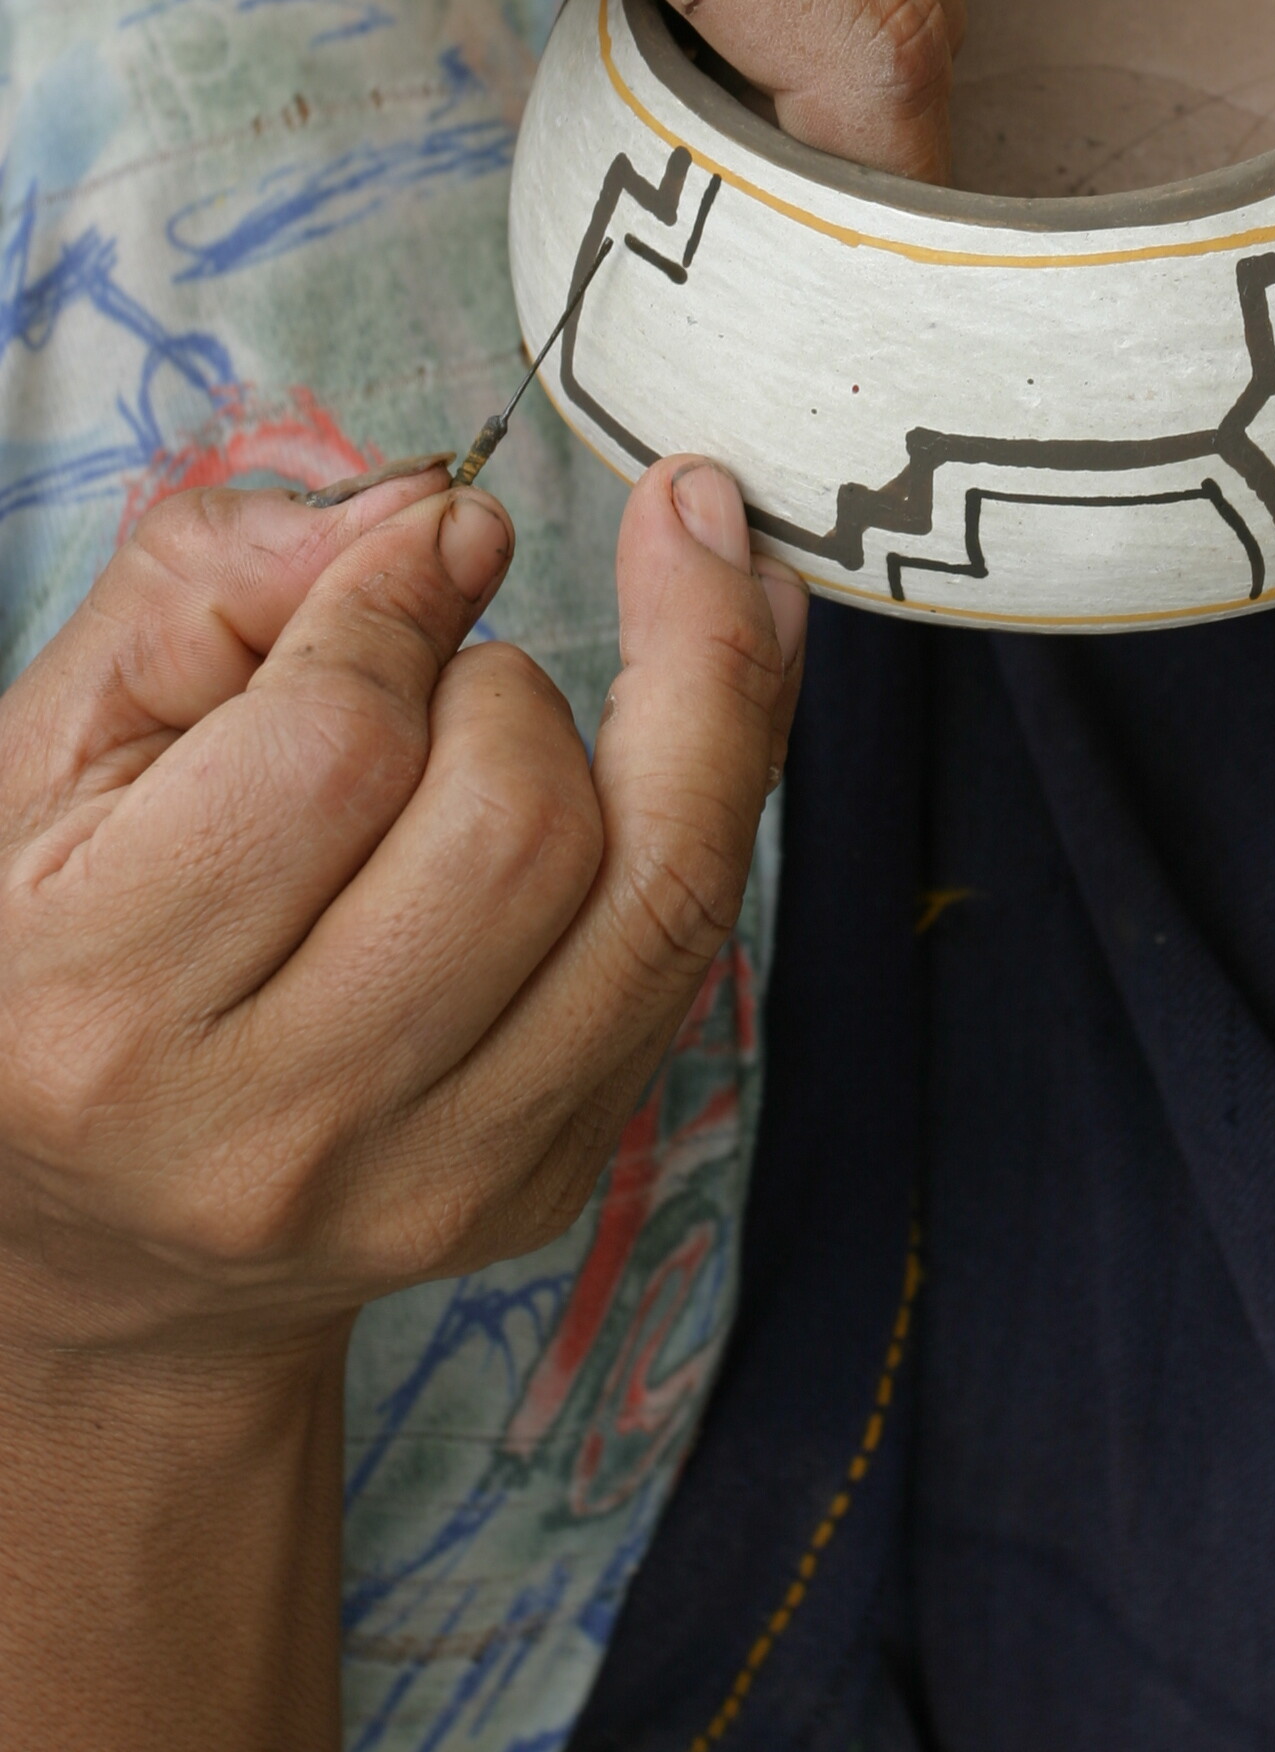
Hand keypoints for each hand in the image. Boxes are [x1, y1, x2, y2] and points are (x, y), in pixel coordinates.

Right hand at [0, 454, 802, 1361]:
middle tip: (448, 660)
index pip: (337, 749)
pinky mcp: (546, 1183)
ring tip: (650, 609)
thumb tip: (430, 516)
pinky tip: (729, 664)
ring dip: (669, 713)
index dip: (403, 601)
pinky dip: (728, 782)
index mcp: (107, 1005)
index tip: (433, 536)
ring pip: (655, 888)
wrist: (95, 1235)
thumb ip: (210, 589)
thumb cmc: (60, 955)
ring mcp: (433, 1178)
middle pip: (520, 825)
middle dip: (509, 682)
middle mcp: (274, 1126)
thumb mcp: (52, 749)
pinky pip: (691, 945)